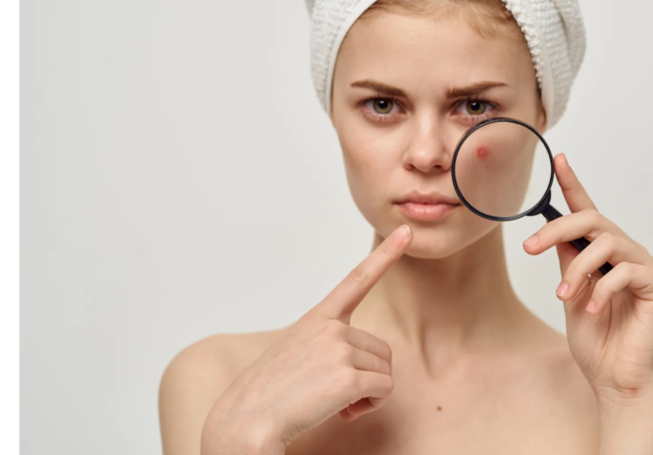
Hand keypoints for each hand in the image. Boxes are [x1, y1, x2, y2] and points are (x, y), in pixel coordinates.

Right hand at [201, 225, 412, 454]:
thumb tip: (365, 370)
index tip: (406, 232)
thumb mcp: (297, 354)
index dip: (385, 255)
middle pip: (381, 350)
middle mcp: (330, 327)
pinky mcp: (348, 376)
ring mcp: (339, 349)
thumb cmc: (270, 394)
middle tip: (335, 393)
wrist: (246, 421)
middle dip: (368, 376)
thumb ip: (329, 347)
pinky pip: (383, 390)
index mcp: (317, 318)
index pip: (357, 280)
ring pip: (385, 371)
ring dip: (369, 393)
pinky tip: (343, 411)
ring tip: (334, 402)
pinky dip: (370, 405)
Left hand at [523, 155, 652, 403]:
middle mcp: (629, 254)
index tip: (559, 160)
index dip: (573, 185)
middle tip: (530, 247)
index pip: (589, 213)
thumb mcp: (571, 294)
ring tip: (564, 295)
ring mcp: (648, 267)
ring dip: (576, 268)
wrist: (615, 380)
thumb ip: (568, 261)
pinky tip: (592, 309)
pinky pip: (626, 271)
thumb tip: (554, 232)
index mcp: (606, 255)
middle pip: (593, 221)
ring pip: (606, 243)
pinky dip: (601, 289)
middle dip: (557, 229)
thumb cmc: (596, 342)